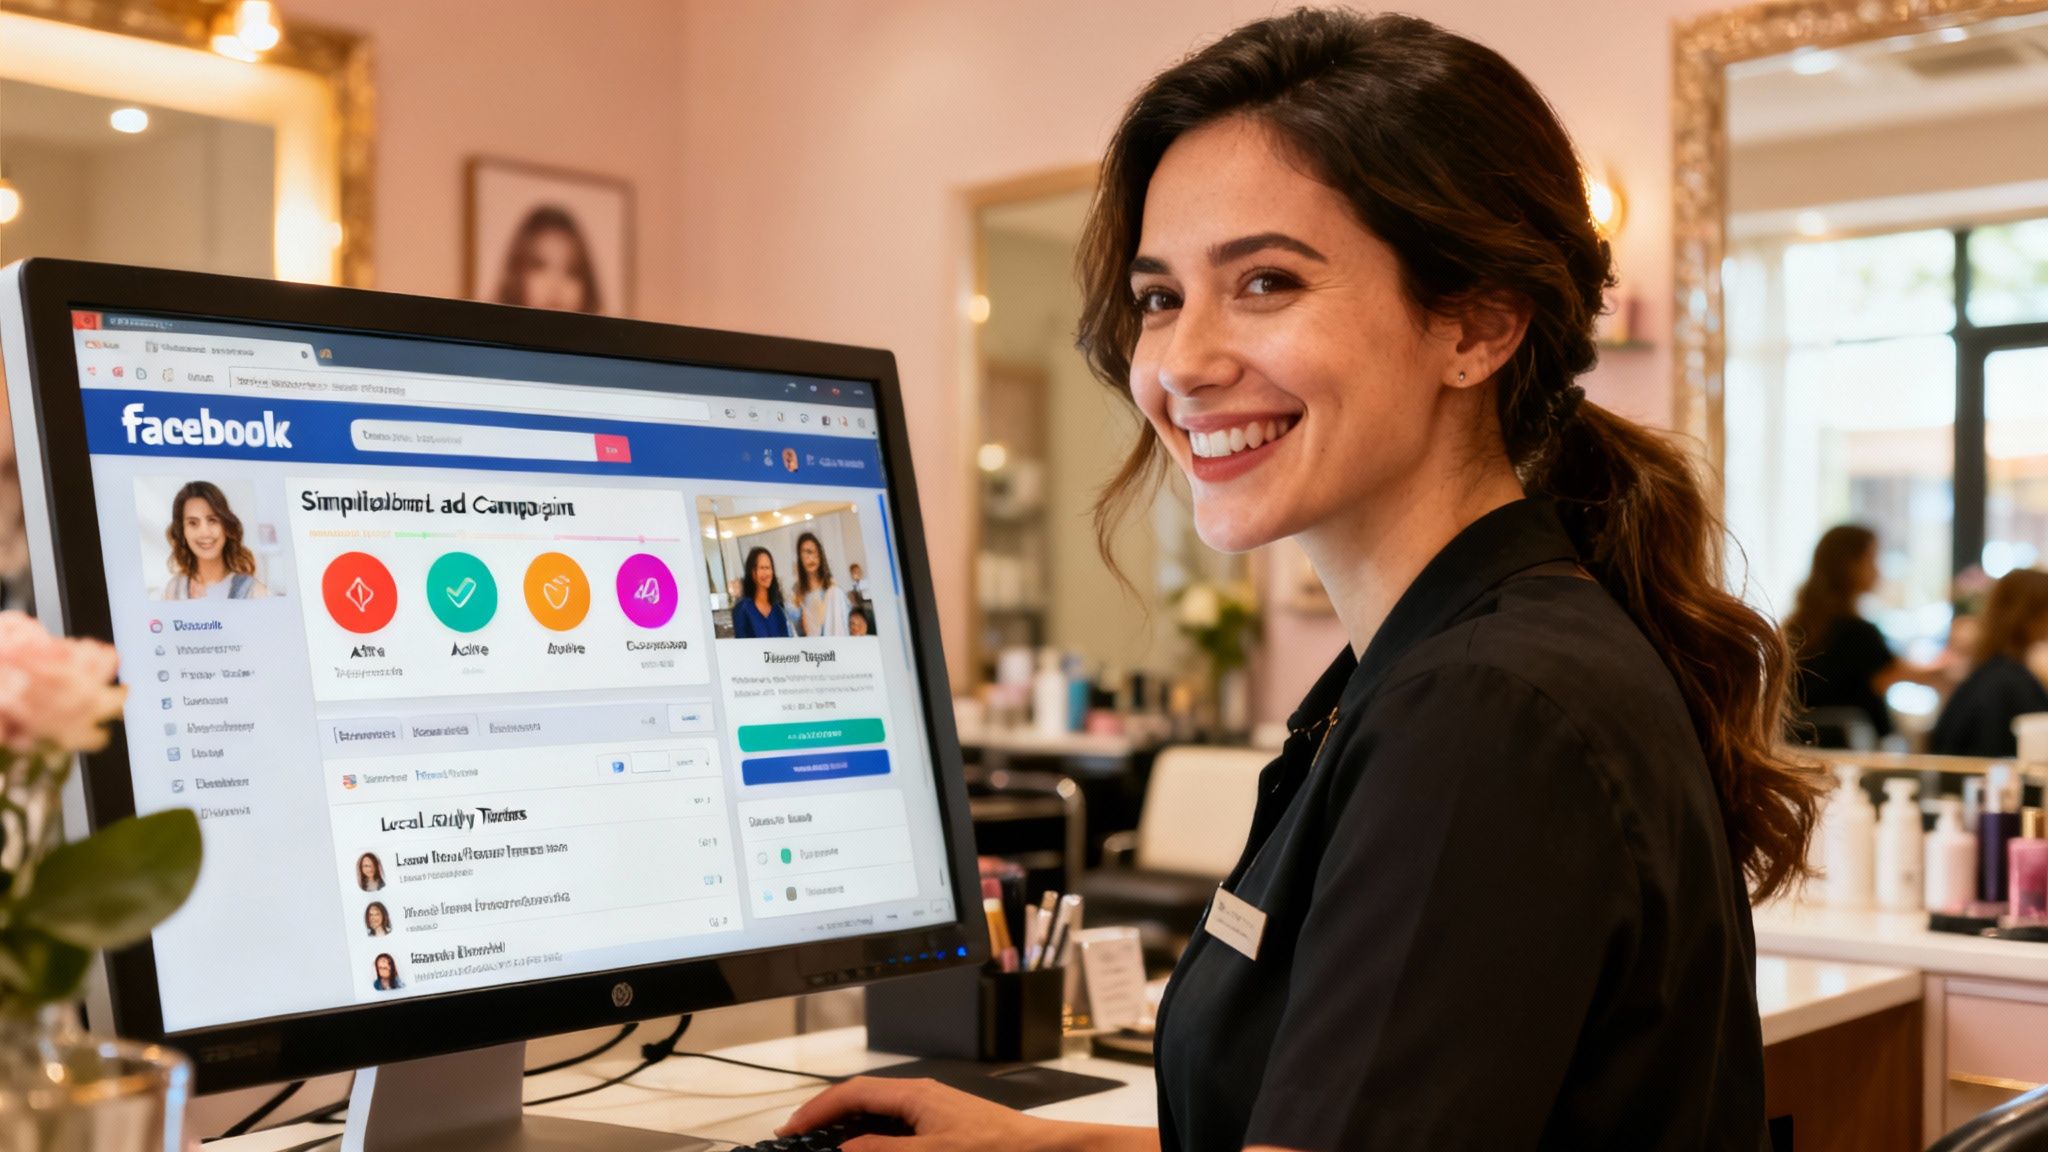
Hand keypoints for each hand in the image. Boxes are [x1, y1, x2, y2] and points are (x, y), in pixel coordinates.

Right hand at [777, 1076, 1062, 1151]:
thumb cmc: (996, 1149)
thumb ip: (882, 1151)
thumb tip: (846, 1148)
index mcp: (915, 1094)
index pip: (853, 1093)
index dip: (817, 1109)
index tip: (792, 1128)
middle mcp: (922, 1096)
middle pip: (862, 1098)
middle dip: (828, 1116)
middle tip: (801, 1136)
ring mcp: (933, 1109)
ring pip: (879, 1112)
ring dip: (850, 1126)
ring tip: (828, 1144)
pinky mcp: (943, 1125)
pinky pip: (897, 1124)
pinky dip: (874, 1134)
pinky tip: (869, 1149)